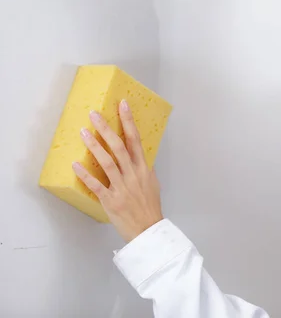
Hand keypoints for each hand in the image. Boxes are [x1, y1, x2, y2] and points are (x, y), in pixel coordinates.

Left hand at [72, 100, 163, 242]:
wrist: (149, 229)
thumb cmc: (150, 207)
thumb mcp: (152, 183)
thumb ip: (144, 168)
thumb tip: (138, 154)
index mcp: (144, 169)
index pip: (136, 140)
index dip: (129, 121)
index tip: (122, 105)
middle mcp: (133, 175)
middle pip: (119, 147)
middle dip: (106, 129)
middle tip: (94, 115)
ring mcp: (122, 187)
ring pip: (107, 162)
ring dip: (94, 146)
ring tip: (83, 132)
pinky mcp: (111, 200)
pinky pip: (96, 185)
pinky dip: (85, 175)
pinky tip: (75, 164)